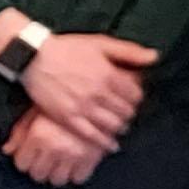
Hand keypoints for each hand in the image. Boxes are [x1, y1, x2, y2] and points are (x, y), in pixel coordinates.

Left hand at [2, 110, 109, 185]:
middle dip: (39, 168)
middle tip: (44, 160)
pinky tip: (74, 164)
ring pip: (58, 179)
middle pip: (38, 175)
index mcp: (38, 135)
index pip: (22, 164)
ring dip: (57, 173)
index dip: (24, 161)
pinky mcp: (92, 157)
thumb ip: (19, 132)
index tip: (29, 157)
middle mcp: (54, 147)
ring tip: (59, 163)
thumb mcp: (36, 111)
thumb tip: (8, 150)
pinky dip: (76, 173)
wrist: (94, 95)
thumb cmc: (61, 100)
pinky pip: (79, 178)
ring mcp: (74, 154)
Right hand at [21, 31, 156, 141]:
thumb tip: (155, 57)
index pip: (135, 95)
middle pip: (126, 112)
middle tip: (127, 113)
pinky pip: (92, 136)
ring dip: (120, 128)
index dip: (137, 98)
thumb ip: (129, 51)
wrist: (34, 57)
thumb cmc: (68, 48)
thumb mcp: (100, 43)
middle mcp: (98, 93)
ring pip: (112, 125)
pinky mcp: (68, 118)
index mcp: (109, 75)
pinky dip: (104, 142)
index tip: (133, 98)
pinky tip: (111, 145)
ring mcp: (83, 107)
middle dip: (129, 113)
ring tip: (120, 127)